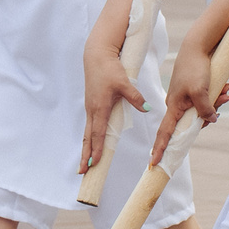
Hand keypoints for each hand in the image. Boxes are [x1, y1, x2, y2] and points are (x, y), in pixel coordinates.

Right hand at [80, 42, 144, 174]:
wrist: (97, 55)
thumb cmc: (110, 69)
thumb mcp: (125, 83)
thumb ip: (135, 97)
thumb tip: (146, 109)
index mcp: (100, 108)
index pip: (98, 134)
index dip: (96, 150)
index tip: (94, 164)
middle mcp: (92, 110)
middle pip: (88, 138)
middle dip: (85, 156)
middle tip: (82, 173)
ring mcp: (90, 108)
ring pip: (87, 133)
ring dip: (86, 149)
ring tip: (84, 164)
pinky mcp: (91, 104)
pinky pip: (89, 125)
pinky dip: (88, 138)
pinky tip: (90, 144)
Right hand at [149, 36, 224, 163]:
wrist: (197, 47)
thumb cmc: (195, 68)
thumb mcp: (201, 91)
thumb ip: (204, 110)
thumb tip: (211, 120)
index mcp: (173, 106)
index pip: (165, 133)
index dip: (160, 149)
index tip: (154, 164)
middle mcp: (177, 105)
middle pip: (192, 122)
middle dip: (210, 114)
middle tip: (223, 97)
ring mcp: (185, 99)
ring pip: (202, 111)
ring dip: (216, 103)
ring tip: (226, 89)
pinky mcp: (193, 92)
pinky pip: (206, 101)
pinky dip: (216, 96)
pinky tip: (225, 87)